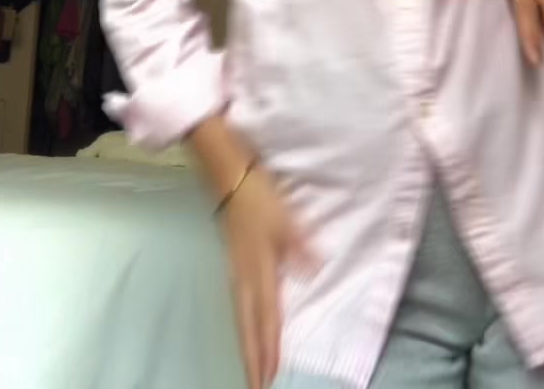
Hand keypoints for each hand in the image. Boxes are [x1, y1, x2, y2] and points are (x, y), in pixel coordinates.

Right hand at [221, 167, 313, 388]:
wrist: (229, 176)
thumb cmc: (258, 196)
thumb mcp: (285, 218)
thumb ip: (299, 246)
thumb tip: (314, 271)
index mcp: (259, 269)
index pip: (266, 319)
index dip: (269, 349)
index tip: (270, 379)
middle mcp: (245, 276)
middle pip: (248, 326)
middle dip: (253, 359)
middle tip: (255, 387)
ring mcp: (237, 270)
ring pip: (241, 317)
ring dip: (246, 344)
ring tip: (251, 367)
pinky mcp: (234, 261)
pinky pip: (238, 302)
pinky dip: (243, 322)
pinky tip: (245, 325)